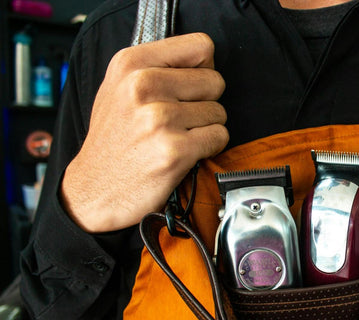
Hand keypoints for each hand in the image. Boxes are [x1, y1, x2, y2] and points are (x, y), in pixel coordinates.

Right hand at [61, 33, 228, 231]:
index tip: (190, 86)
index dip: (203, 68)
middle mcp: (143, 85)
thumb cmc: (113, 140)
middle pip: (215, 81)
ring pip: (219, 112)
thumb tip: (205, 61)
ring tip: (176, 137)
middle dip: (205, 102)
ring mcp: (159, 118)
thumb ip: (158, 67)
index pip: (201, 46)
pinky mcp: (175, 150)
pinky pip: (219, 137)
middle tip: (180, 119)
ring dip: (205, 128)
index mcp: (131, 63)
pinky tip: (184, 152)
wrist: (95, 190)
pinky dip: (209, 147)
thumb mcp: (119, 88)